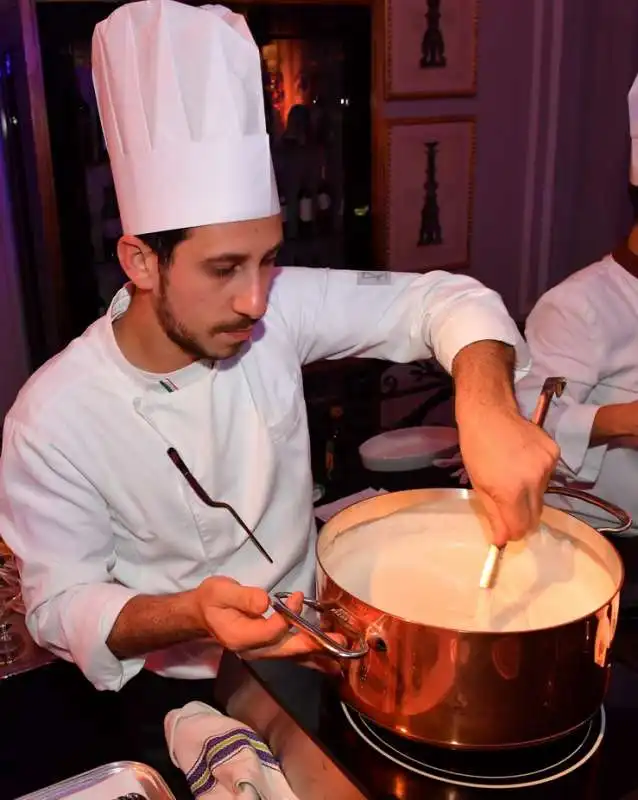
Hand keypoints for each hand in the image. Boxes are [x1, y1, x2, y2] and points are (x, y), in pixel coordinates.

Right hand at [193, 576, 341, 663]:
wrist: (204, 613)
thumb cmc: (213, 600)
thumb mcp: (221, 592)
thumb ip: (243, 597)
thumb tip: (265, 602)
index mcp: (241, 637)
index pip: (272, 631)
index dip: (288, 615)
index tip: (297, 596)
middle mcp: (254, 650)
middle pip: (288, 650)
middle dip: (314, 645)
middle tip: (339, 642)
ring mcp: (263, 651)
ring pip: (293, 655)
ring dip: (318, 653)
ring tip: (342, 653)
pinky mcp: (270, 648)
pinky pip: (293, 653)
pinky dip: (312, 654)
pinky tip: (329, 658)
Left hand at [458, 407, 559, 545]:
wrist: (489, 412)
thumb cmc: (476, 447)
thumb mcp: (478, 484)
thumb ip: (493, 515)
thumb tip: (501, 540)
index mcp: (511, 491)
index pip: (521, 528)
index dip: (513, 531)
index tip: (506, 528)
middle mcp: (534, 481)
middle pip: (536, 516)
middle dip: (522, 516)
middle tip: (508, 504)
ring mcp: (547, 466)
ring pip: (542, 496)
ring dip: (530, 495)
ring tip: (513, 475)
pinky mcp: (555, 453)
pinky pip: (548, 477)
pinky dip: (537, 476)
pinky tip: (523, 461)